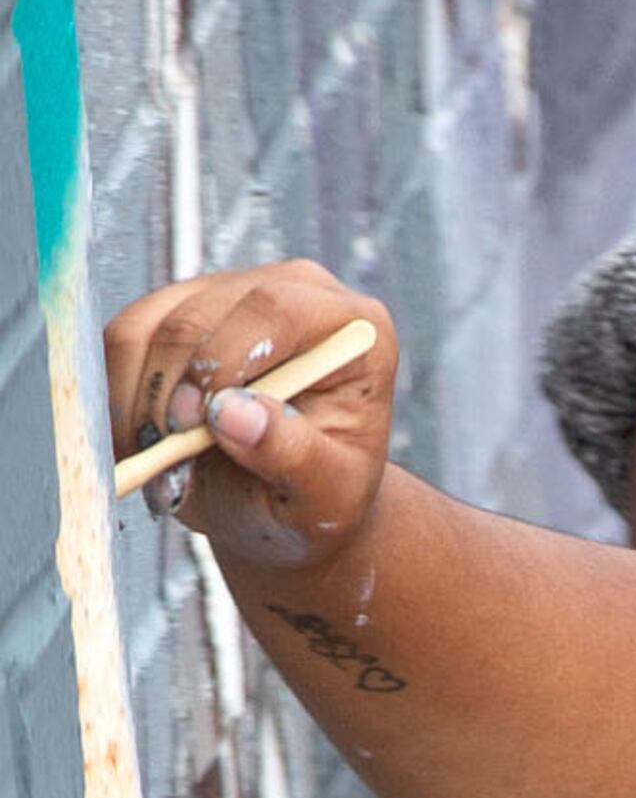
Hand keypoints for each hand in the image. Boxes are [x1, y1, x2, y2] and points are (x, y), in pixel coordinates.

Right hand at [104, 257, 398, 623]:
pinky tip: (143, 442)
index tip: (195, 424)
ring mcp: (229, 293)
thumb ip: (292, 454)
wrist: (288, 505)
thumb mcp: (326, 496)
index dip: (223, 360)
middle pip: (199, 314)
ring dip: (139, 401)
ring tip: (159, 463)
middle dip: (171, 391)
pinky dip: (119, 396)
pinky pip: (123, 339)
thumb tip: (232, 413)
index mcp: (353, 327)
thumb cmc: (322, 500)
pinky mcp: (177, 310)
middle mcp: (292, 292)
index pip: (275, 308)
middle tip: (167, 456)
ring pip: (149, 325)